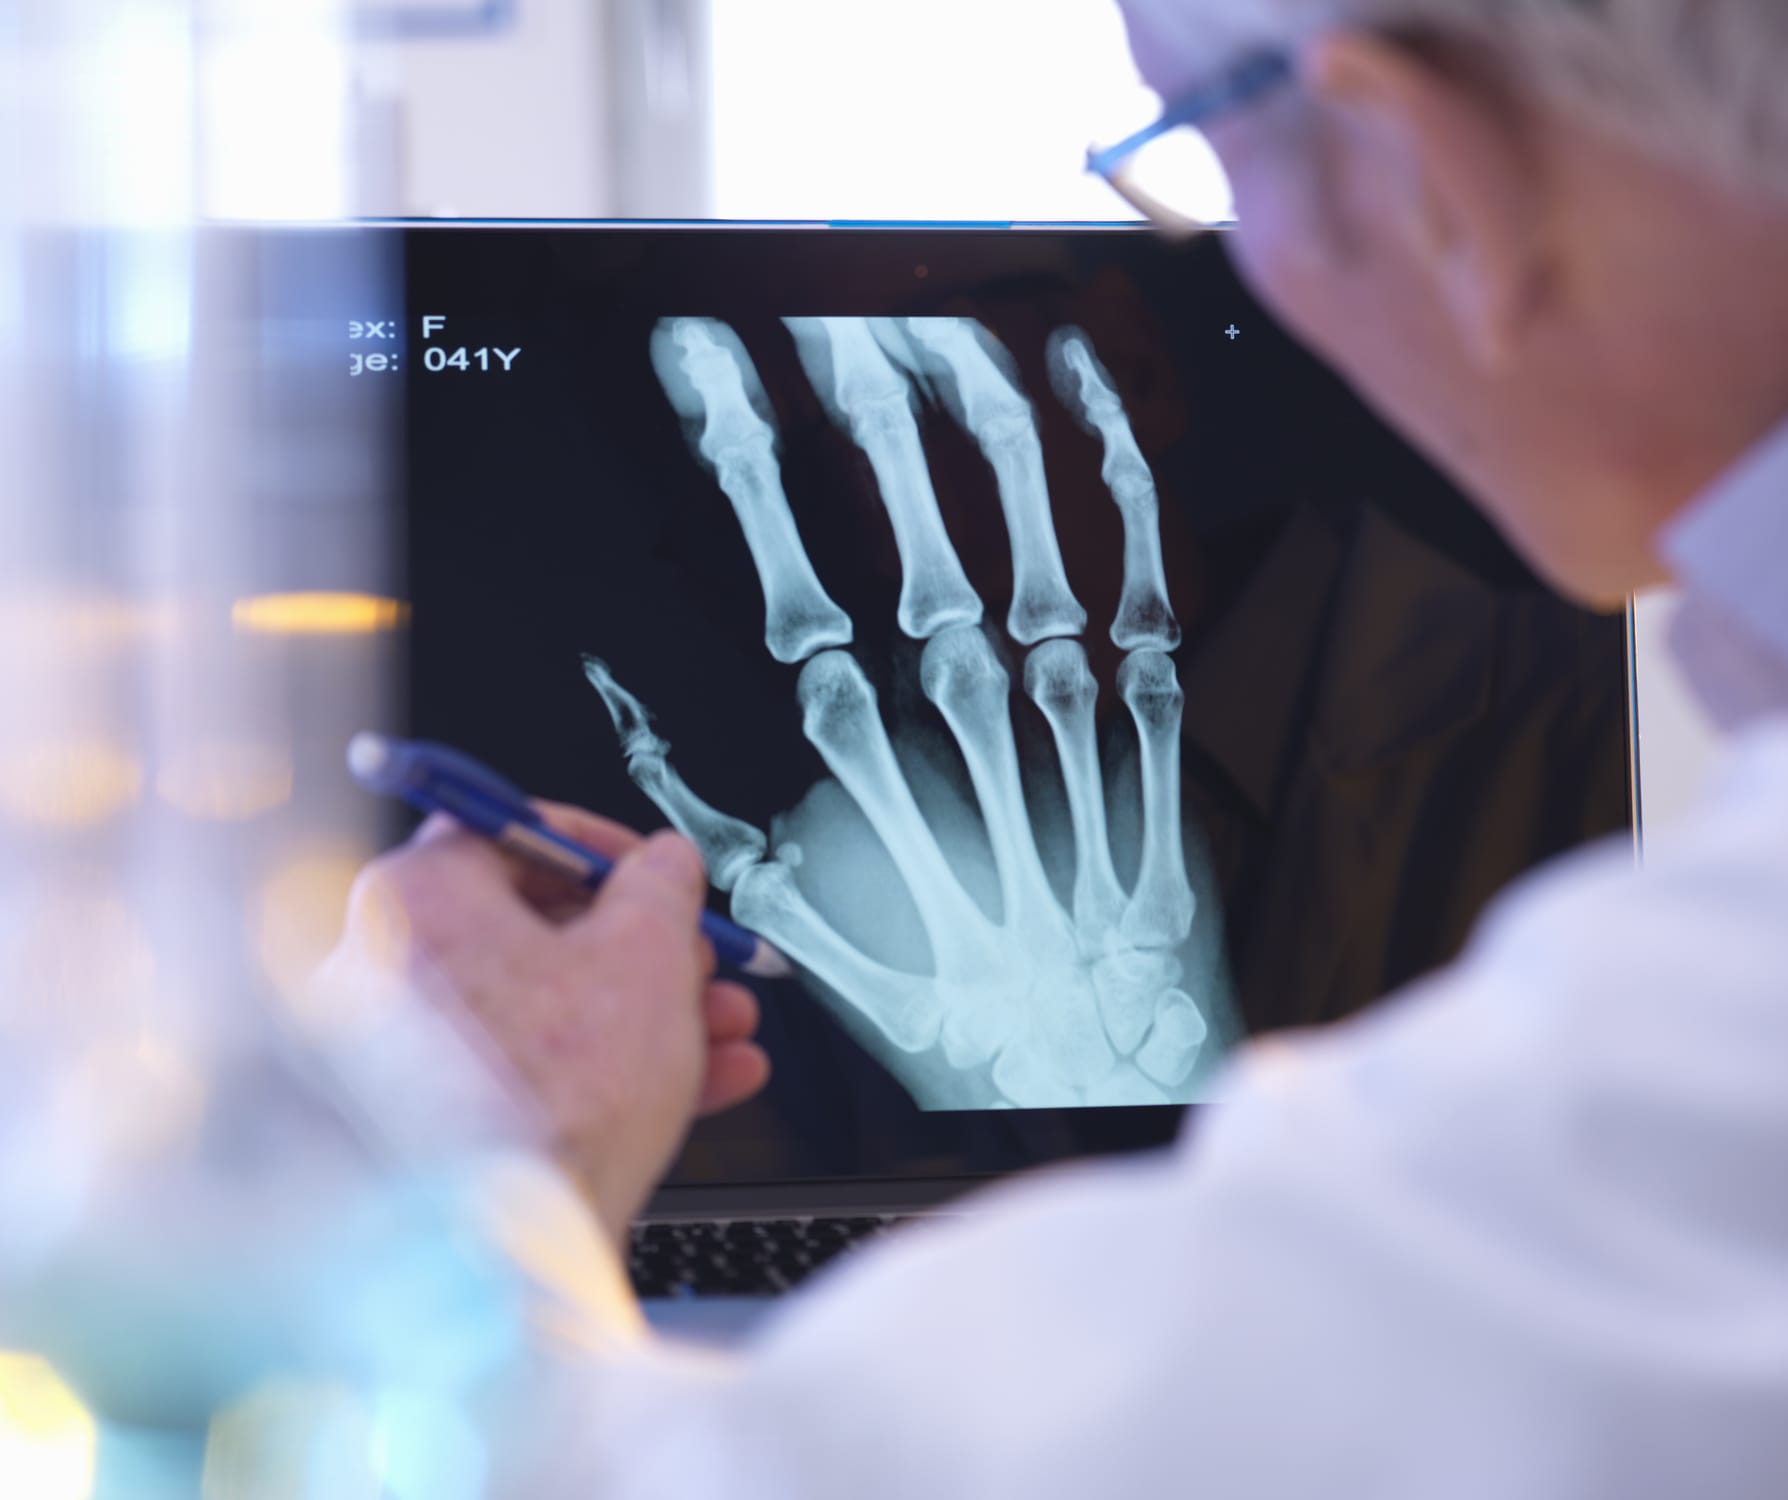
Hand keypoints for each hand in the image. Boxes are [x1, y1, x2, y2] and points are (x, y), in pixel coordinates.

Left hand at [347, 806, 768, 1232]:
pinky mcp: (420, 1131)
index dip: (609, 850)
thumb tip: (663, 866)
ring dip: (642, 1015)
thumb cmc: (553, 1098)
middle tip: (701, 964)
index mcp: (416, 896)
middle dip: (644, 950)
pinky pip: (518, 1074)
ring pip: (536, 1009)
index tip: (658, 875)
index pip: (512, 832)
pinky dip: (599, 1073)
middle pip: (532, 930)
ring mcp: (388, 1059)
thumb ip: (662, 888)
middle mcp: (377, 967)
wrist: (503, 1251)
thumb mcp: (649, 954)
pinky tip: (695, 1084)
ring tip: (722, 1033)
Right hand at [583, 315, 1234, 1109]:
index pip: (788, 567)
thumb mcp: (787, 902)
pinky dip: (1119, 487)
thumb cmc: (936, 983)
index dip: (751, 460)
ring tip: (952, 327)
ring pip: (1020, 535)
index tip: (719, 371)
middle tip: (840, 320)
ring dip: (984, 422)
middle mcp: (953, 710)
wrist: (1078, 1042)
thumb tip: (625, 704)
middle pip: (906, 526)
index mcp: (858, 743)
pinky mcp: (1137, 718)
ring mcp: (1055, 708)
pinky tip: (1096, 405)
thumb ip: (701, 805)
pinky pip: (1134, 584)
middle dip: (868, 414)